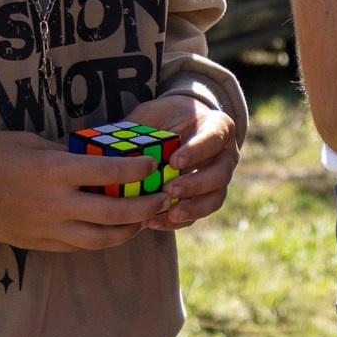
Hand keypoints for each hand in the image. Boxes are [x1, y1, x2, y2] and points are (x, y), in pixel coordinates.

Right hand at [0, 130, 171, 251]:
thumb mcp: (33, 142)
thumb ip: (69, 154)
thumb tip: (102, 156)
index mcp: (54, 171)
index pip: (111, 172)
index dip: (139, 170)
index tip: (153, 165)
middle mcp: (54, 204)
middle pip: (116, 212)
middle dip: (146, 206)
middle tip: (162, 198)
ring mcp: (46, 228)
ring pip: (102, 238)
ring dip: (130, 230)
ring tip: (145, 220)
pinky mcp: (38, 243)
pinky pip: (79, 246)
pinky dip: (102, 240)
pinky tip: (114, 230)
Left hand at [124, 91, 240, 229]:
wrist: (181, 127)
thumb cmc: (167, 118)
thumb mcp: (155, 114)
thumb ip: (141, 126)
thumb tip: (111, 143)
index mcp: (217, 128)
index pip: (214, 139)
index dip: (197, 152)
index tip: (174, 161)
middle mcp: (225, 155)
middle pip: (220, 174)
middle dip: (195, 185)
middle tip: (169, 190)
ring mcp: (219, 179)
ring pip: (215, 198)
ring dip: (193, 208)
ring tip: (168, 214)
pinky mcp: (208, 198)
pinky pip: (199, 214)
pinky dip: (179, 221)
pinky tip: (156, 222)